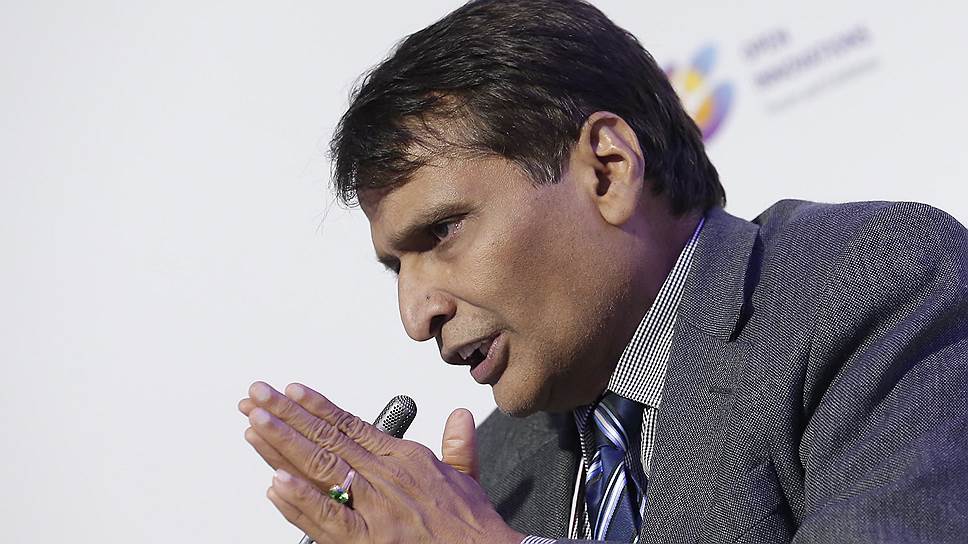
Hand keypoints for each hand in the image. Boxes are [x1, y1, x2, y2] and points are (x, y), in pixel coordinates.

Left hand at [239, 381, 523, 543]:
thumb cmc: (472, 527)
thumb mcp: (466, 478)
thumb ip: (457, 445)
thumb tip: (460, 418)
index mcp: (403, 458)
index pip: (349, 424)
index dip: (316, 406)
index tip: (290, 390)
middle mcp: (385, 477)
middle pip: (326, 439)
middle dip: (286, 415)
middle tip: (256, 396)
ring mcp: (374, 509)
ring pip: (320, 469)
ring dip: (282, 445)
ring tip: (254, 424)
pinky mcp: (367, 541)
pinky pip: (327, 518)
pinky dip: (300, 501)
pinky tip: (275, 483)